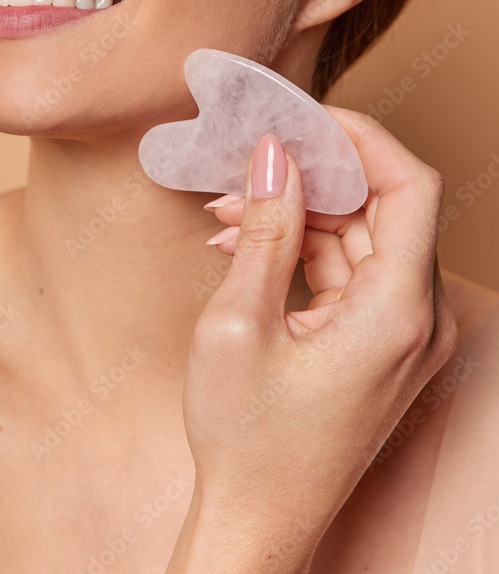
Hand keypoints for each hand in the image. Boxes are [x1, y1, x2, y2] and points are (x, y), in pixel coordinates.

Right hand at [166, 107, 457, 573]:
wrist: (256, 521)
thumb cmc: (248, 440)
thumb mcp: (239, 322)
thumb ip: (265, 229)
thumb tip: (275, 155)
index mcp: (398, 312)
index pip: (411, 186)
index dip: (362, 139)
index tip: (306, 120)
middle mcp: (415, 318)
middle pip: (381, 208)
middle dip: (312, 176)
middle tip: (249, 162)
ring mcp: (399, 332)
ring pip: (357, 236)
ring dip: (295, 214)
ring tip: (226, 212)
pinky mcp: (376, 342)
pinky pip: (345, 271)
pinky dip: (298, 250)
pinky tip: (241, 246)